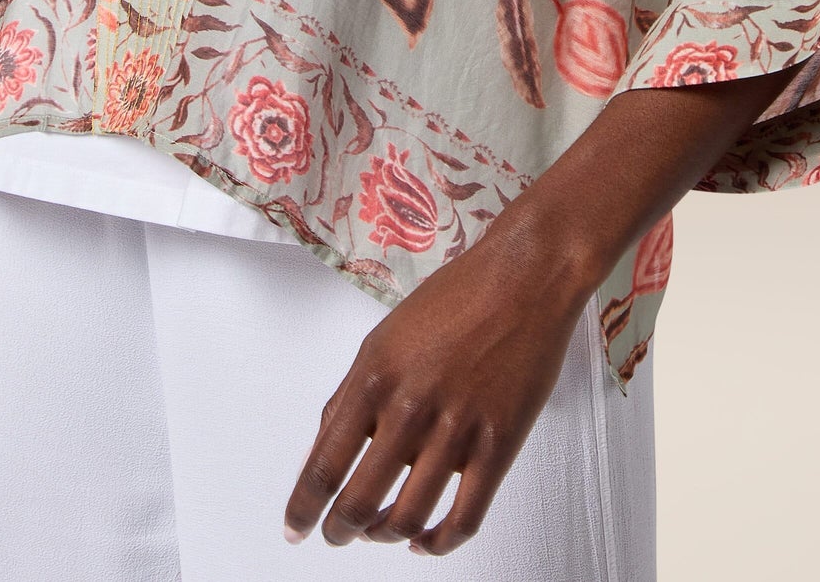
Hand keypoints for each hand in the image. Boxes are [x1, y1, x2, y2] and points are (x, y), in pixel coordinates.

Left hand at [283, 68, 793, 553]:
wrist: (524, 276)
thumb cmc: (456, 297)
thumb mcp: (386, 335)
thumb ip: (355, 391)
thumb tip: (328, 445)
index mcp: (374, 375)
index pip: (324, 462)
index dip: (303, 506)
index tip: (295, 527)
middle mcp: (409, 406)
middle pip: (359, 499)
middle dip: (339, 529)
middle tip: (334, 535)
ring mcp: (456, 429)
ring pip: (407, 517)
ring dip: (383, 535)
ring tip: (377, 534)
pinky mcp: (498, 444)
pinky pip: (463, 518)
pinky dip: (439, 542)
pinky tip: (426, 540)